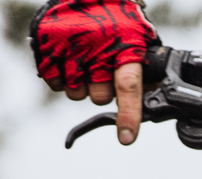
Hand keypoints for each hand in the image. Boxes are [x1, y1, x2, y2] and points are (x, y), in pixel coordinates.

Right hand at [30, 0, 158, 144]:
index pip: (128, 86)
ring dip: (81, 84)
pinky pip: (55, 84)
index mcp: (122, 44)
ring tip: (83, 59)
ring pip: (76, 94)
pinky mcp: (47, 44)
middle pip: (99, 96)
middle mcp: (95, 46)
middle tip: (100, 67)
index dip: (129, 114)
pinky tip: (67, 58)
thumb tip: (154, 97)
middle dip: (102, 90)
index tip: (126, 137)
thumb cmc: (116, 17)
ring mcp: (69, 45)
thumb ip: (142, 69)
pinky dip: (61, 77)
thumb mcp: (136, 38)